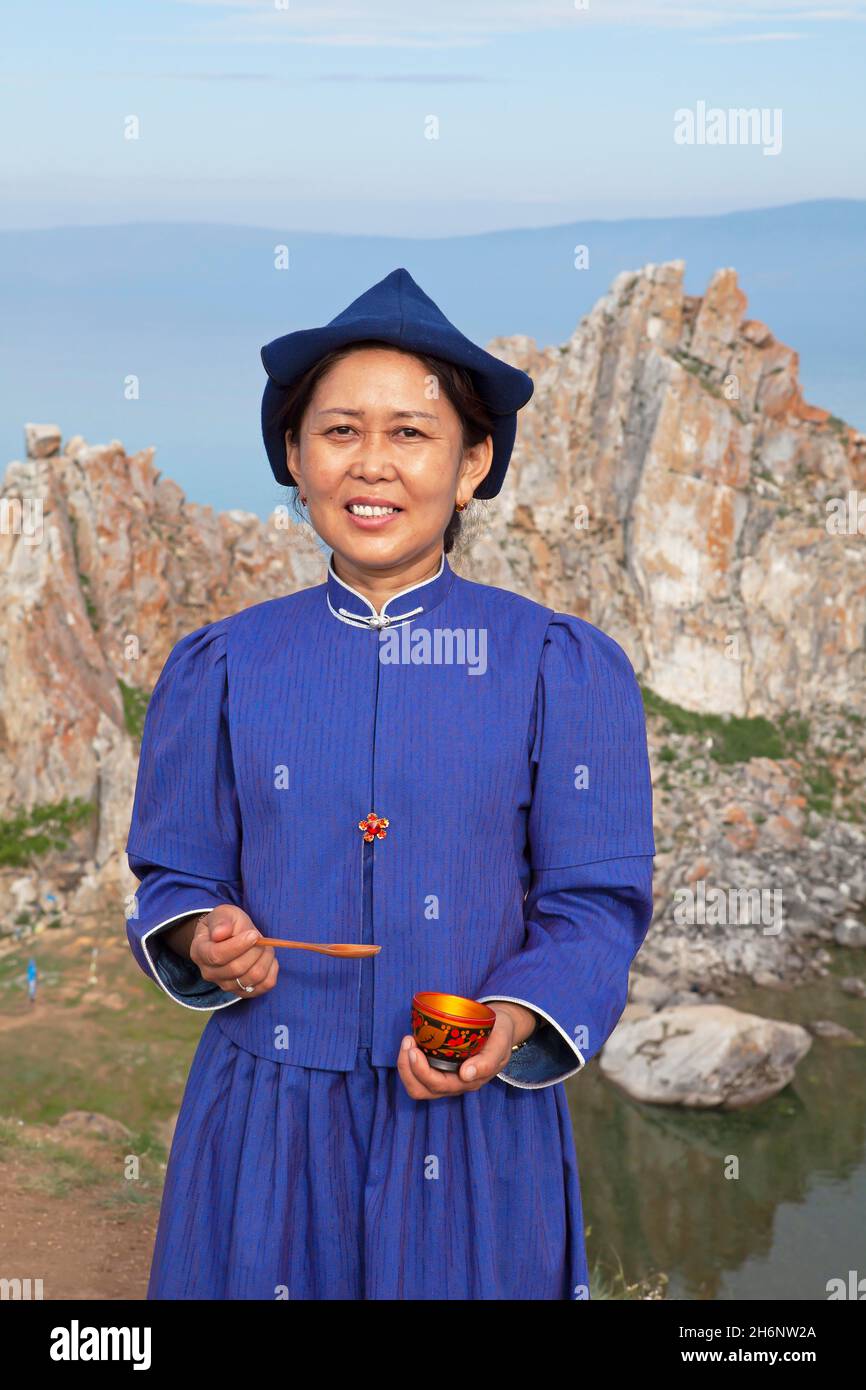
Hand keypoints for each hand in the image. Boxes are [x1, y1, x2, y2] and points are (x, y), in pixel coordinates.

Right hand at [189, 905, 277, 998]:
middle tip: (260, 937)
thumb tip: (219, 934)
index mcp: (200, 952)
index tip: (253, 934)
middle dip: (255, 950)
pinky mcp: (243, 992)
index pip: (217, 955)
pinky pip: (264, 986)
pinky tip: (268, 958)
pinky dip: (272, 971)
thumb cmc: (226, 924)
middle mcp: (209, 973)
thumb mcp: (223, 914)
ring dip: (265, 959)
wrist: (230, 937)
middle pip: (237, 969)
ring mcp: (225, 985)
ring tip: (264, 946)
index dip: (238, 945)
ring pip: (252, 978)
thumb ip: (221, 921)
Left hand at [396, 1001, 536, 1099]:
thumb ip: (487, 1062)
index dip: (420, 1071)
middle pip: (421, 1090)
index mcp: (468, 1082)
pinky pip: (417, 1073)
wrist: (501, 1029)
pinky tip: (413, 1040)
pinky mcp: (439, 1067)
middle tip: (408, 1041)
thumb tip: (466, 1075)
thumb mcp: (500, 1045)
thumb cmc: (499, 1036)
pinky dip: (408, 1060)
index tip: (414, 1047)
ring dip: (405, 1065)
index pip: (437, 1085)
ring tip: (408, 1040)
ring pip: (416, 1085)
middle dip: (407, 1069)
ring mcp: (445, 1077)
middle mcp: (454, 1084)